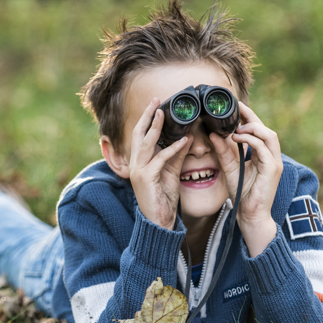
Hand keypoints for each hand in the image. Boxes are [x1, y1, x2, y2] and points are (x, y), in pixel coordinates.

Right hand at [128, 98, 192, 229]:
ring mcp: (138, 171)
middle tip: (155, 100)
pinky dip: (172, 148)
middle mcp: (134, 164)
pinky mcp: (146, 178)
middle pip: (138, 133)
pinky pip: (160, 159)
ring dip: (155, 127)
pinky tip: (184, 141)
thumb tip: (188, 137)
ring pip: (145, 143)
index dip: (146, 119)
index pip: (139, 134)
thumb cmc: (163, 198)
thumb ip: (177, 155)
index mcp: (138, 161)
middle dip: (146, 116)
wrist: (158, 221)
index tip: (155, 104)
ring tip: (162, 113)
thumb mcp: (171, 172)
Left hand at [209, 102, 282, 255]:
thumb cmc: (243, 193)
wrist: (251, 215)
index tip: (235, 106)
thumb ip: (223, 151)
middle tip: (235, 108)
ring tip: (236, 126)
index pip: (259, 130)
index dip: (248, 116)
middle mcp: (271, 156)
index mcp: (263, 155)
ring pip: (269, 135)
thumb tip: (212, 134)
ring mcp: (274, 162)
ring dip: (252, 127)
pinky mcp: (272, 169)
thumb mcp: (229, 168)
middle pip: (266, 128)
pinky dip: (251, 140)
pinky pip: (263, 148)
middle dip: (251, 116)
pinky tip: (238, 137)